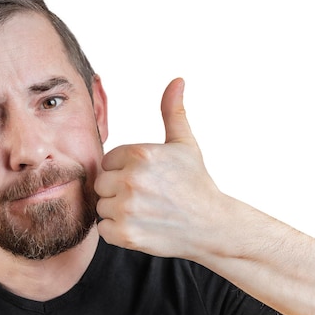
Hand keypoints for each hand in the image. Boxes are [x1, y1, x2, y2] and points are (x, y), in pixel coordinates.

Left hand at [95, 78, 222, 259]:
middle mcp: (131, 179)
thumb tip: (177, 80)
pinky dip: (117, 231)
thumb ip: (173, 112)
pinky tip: (141, 226)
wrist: (213, 226)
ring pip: (101, 206)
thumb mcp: (184, 144)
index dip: (124, 170)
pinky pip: (103, 229)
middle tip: (146, 197)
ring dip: (117, 211)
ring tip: (145, 211)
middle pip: (101, 183)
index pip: (108, 161)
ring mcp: (127, 208)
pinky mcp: (125, 234)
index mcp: (140, 154)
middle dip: (118, 190)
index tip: (147, 179)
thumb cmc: (196, 183)